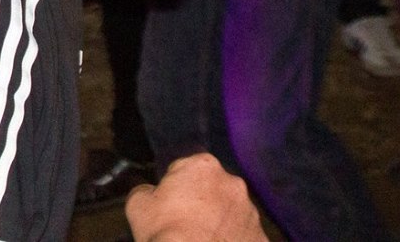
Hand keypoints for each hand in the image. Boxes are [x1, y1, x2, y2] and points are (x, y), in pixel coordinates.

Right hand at [125, 153, 265, 240]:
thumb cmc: (166, 233)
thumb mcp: (137, 205)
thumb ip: (144, 190)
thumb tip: (150, 192)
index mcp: (203, 166)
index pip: (185, 170)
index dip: (174, 188)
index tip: (168, 206)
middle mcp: (233, 183)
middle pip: (212, 189)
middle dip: (201, 202)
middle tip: (184, 225)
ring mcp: (251, 212)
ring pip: (230, 212)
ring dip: (219, 221)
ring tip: (202, 240)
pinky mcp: (261, 238)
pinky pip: (243, 236)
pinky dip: (232, 241)